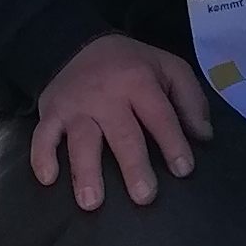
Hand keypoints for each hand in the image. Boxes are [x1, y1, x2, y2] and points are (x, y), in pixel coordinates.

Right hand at [30, 34, 212, 210]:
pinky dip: (41, 156)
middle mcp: (106, 95)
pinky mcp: (51, 112)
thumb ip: (190, 100)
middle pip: (122, 134)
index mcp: (139, 81)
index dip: (173, 143)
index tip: (183, 170)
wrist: (80, 43)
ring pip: (81, 140)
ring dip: (85, 172)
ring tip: (91, 202)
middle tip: (144, 197)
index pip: (159, 116)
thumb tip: (204, 136)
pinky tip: (48, 179)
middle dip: (133, 166)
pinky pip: (42, 135)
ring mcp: (76, 105)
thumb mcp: (169, 68)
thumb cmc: (132, 64)